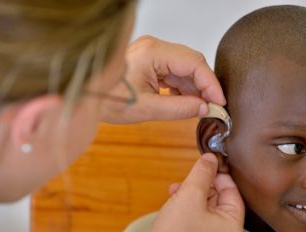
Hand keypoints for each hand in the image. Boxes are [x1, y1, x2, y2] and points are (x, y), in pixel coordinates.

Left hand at [101, 35, 225, 123]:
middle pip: (192, 63)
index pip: (194, 63)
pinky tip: (186, 103)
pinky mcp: (151, 62)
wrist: (86, 96)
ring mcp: (153, 53)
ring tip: (200, 109)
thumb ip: (179, 109)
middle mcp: (154, 47)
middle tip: (213, 107)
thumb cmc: (107, 100)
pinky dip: (183, 88)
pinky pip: (175, 72)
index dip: (211, 84)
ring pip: (185, 68)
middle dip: (205, 86)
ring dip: (195, 88)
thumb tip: (204, 108)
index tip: (220, 102)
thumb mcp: (146, 109)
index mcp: (153, 53)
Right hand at [119, 154, 243, 231]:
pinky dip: (186, 208)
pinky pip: (196, 220)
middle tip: (187, 179)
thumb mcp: (190, 194)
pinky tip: (173, 202)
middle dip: (201, 186)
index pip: (232, 192)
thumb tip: (211, 158)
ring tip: (175, 191)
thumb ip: (202, 173)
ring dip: (191, 195)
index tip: (206, 165)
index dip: (218, 176)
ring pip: (205, 209)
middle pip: (219, 200)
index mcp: (233, 227)